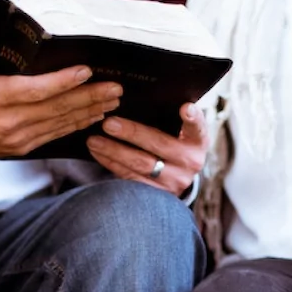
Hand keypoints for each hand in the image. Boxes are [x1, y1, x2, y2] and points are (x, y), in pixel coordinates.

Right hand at [0, 32, 123, 158]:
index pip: (37, 90)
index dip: (64, 82)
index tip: (86, 72)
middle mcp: (11, 120)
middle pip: (58, 108)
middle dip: (89, 98)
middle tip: (115, 89)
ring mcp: (18, 137)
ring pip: (61, 124)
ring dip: (88, 113)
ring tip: (112, 102)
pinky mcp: (21, 147)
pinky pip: (54, 136)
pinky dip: (75, 127)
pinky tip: (91, 119)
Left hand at [84, 103, 208, 196]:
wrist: (176, 178)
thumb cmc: (174, 144)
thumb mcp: (180, 133)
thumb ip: (171, 118)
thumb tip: (142, 96)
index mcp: (197, 142)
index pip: (197, 128)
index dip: (192, 118)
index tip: (185, 108)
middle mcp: (189, 163)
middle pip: (159, 145)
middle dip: (131, 133)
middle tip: (108, 124)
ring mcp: (173, 181)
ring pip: (140, 165)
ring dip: (114, 151)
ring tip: (94, 140)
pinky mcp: (156, 195)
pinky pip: (130, 178)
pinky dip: (111, 164)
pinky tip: (98, 153)